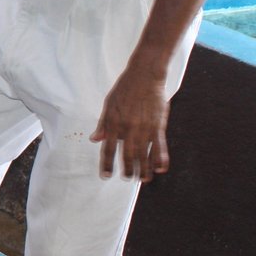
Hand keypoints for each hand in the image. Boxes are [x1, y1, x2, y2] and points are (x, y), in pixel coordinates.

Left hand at [90, 64, 169, 181]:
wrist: (144, 76)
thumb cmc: (124, 89)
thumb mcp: (108, 105)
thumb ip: (103, 124)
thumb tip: (95, 139)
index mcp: (114, 123)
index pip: (108, 149)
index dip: (107, 164)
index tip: (106, 175)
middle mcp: (128, 128)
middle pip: (127, 155)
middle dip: (127, 169)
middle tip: (128, 179)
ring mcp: (144, 128)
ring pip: (144, 153)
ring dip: (143, 168)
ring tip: (143, 179)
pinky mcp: (158, 125)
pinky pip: (159, 146)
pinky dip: (160, 158)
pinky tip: (160, 169)